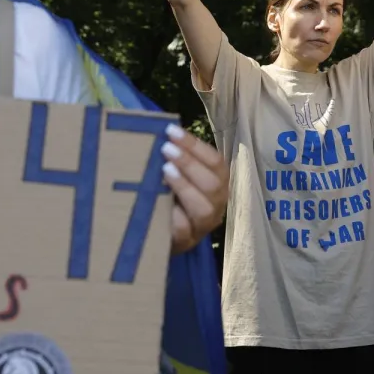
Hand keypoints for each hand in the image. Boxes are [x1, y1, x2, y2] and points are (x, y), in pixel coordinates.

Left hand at [161, 123, 227, 254]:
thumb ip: (176, 158)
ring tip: (165, 170)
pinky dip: (172, 214)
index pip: (216, 162)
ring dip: (185, 186)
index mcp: (218, 184)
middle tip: (166, 149)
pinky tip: (157, 201)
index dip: (195, 145)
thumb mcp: (177, 175)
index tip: (171, 131)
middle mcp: (216, 205)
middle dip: (190, 164)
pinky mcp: (185, 243)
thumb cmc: (168, 196)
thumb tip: (160, 131)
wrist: (156, 235)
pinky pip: (183, 229)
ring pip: (204, 209)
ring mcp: (202, 226)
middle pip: (214, 184)